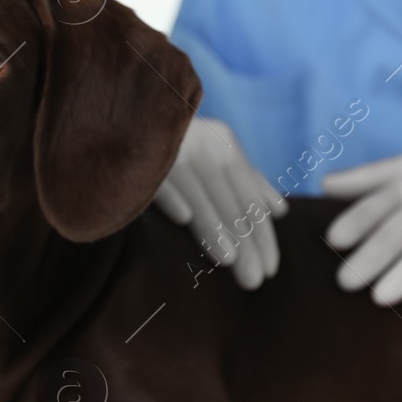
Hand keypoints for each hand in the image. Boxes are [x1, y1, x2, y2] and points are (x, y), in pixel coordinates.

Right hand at [154, 117, 286, 288]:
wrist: (121, 121)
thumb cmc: (173, 150)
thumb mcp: (214, 158)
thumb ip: (246, 181)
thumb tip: (279, 209)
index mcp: (222, 142)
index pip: (250, 196)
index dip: (263, 234)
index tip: (270, 270)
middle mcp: (201, 140)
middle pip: (229, 199)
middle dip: (245, 241)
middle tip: (253, 280)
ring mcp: (171, 146)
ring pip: (199, 191)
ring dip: (214, 226)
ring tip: (229, 262)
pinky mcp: (138, 152)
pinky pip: (158, 176)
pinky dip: (172, 194)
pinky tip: (184, 219)